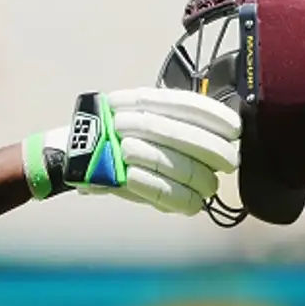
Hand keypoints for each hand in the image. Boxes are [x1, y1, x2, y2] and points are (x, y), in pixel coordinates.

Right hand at [63, 87, 240, 214]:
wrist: (70, 153)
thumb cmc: (115, 136)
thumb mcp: (140, 113)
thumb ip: (174, 118)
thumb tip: (224, 130)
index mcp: (141, 102)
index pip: (188, 104)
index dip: (217, 118)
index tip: (235, 129)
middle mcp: (133, 121)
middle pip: (188, 138)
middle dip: (217, 152)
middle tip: (229, 162)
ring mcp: (125, 149)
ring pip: (181, 168)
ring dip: (202, 181)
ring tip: (209, 186)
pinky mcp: (122, 179)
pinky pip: (164, 193)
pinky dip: (183, 200)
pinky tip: (194, 203)